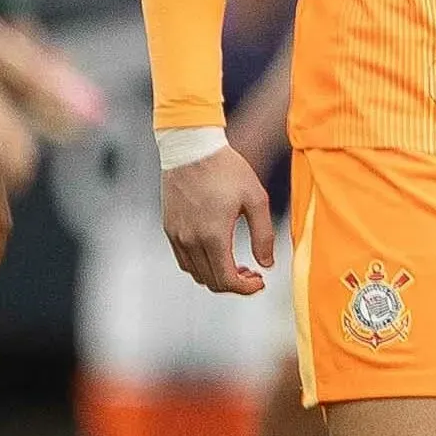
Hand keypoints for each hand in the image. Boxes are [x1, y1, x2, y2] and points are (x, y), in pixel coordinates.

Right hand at [161, 142, 274, 296]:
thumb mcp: (256, 200)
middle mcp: (190, 239)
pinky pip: (183, 259)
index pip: (226, 280)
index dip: (246, 288)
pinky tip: (216, 252)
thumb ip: (264, 236)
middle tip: (252, 273)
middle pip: (211, 281)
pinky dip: (200, 265)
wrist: (192, 147)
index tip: (260, 281)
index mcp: (213, 235)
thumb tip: (267, 264)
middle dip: (235, 284)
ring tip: (236, 264)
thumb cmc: (227, 169)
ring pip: (195, 273)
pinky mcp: (168, 227)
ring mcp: (176, 234)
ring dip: (217, 275)